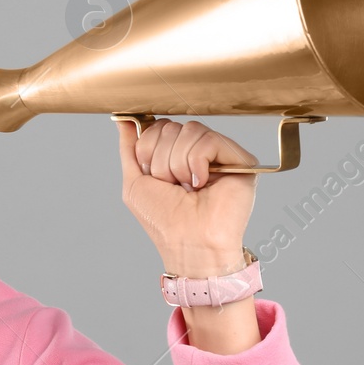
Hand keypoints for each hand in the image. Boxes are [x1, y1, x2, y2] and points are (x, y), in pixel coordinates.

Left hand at [116, 118, 258, 275]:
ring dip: (178, 166)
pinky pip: (208, 140)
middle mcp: (199, 152)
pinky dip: (197, 164)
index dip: (148, 150)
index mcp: (176, 155)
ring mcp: (220, 155)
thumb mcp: (135, 183)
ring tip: (187, 188)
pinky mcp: (239, 160)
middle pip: (171, 126)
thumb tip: (124, 120)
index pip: (158, 126)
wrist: (189, 244)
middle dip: (162, 161)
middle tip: (173, 187)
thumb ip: (129, 149)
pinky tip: (201, 184)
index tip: (154, 178)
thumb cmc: (165, 222)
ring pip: (190, 131)